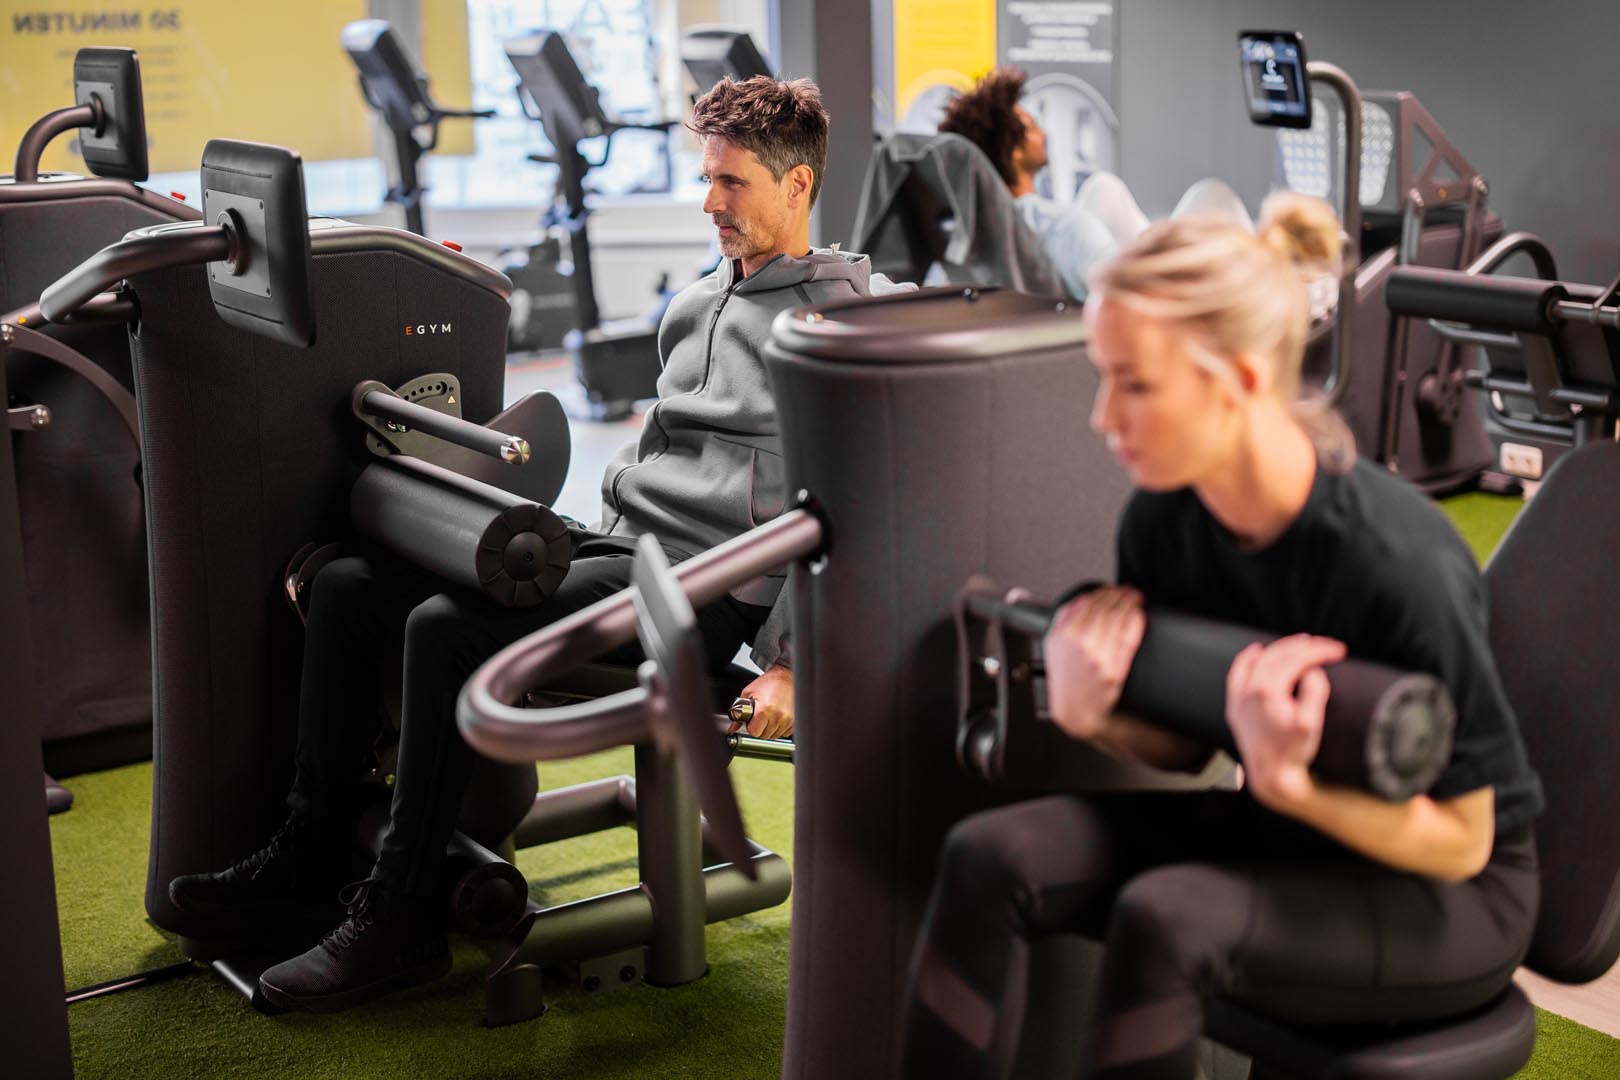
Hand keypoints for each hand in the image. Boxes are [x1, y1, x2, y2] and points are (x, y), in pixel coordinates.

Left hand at [733, 663, 793, 739]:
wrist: (785, 676)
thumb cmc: (768, 682)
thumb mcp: (748, 694)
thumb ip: (738, 712)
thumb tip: (733, 727)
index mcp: (765, 709)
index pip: (754, 732)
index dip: (751, 727)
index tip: (752, 720)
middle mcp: (778, 716)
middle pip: (764, 736)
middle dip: (760, 728)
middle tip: (761, 716)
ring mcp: (788, 719)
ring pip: (774, 736)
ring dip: (770, 729)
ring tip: (770, 715)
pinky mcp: (794, 721)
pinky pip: (784, 733)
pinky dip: (779, 728)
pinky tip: (777, 717)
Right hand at [1041, 586, 1144, 741]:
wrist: (1075, 710)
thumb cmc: (1066, 680)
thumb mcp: (1053, 647)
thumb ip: (1061, 621)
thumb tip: (1078, 600)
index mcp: (1063, 635)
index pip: (1087, 601)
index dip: (1103, 591)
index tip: (1112, 589)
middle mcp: (1080, 644)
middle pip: (1105, 606)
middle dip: (1121, 594)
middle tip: (1130, 592)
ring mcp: (1097, 657)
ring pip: (1118, 618)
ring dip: (1131, 603)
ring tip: (1136, 599)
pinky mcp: (1113, 670)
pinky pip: (1128, 638)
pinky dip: (1136, 623)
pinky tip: (1139, 615)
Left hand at [1224, 635, 1345, 811]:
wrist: (1271, 776)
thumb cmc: (1293, 752)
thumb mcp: (1310, 724)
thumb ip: (1314, 693)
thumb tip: (1311, 671)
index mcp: (1266, 691)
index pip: (1295, 659)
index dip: (1319, 651)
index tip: (1340, 651)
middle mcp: (1248, 691)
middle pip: (1278, 655)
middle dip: (1305, 647)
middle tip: (1328, 646)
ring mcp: (1239, 698)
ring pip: (1258, 660)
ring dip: (1281, 649)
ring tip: (1302, 642)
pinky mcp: (1235, 708)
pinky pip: (1237, 674)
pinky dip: (1248, 659)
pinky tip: (1256, 650)